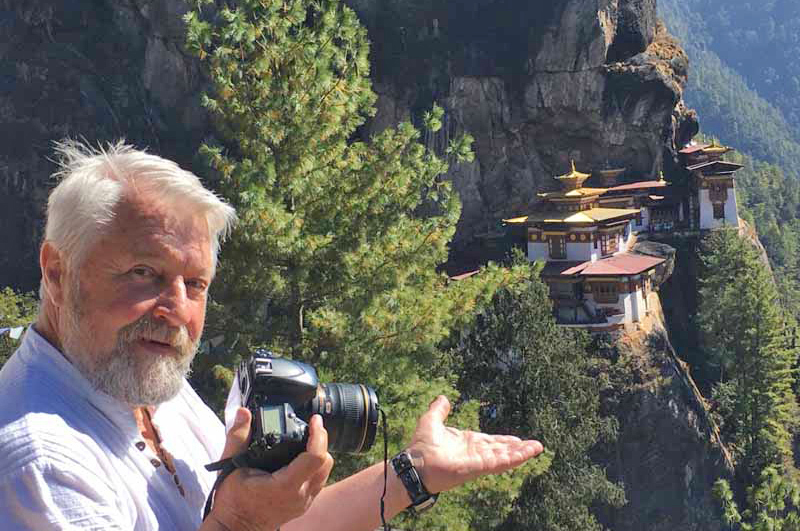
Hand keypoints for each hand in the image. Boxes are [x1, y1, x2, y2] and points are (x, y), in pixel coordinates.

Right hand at [206, 408, 333, 530]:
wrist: (236, 528)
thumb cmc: (233, 502)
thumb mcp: (230, 467)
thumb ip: (238, 437)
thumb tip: (243, 413)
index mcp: (285, 486)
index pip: (315, 457)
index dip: (318, 434)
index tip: (315, 420)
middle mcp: (300, 495)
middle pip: (326, 461)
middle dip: (320, 440)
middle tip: (310, 426)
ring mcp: (304, 502)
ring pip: (326, 471)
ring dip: (319, 452)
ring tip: (307, 439)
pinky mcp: (305, 504)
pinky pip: (320, 480)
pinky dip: (315, 465)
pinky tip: (301, 457)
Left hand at [406, 396, 542, 494]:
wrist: (415, 463)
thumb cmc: (421, 446)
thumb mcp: (431, 420)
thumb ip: (439, 410)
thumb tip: (443, 398)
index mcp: (467, 442)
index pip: (491, 441)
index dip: (505, 441)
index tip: (518, 440)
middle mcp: (475, 453)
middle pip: (502, 449)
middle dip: (518, 448)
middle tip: (535, 445)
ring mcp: (478, 461)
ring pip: (505, 456)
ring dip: (521, 452)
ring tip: (537, 448)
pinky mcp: (479, 466)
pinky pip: (500, 462)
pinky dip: (514, 458)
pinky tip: (526, 453)